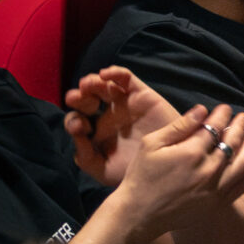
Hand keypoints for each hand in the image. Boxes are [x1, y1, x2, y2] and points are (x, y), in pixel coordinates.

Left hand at [63, 66, 187, 185]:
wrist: (170, 166)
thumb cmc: (137, 171)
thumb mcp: (103, 171)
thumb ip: (85, 157)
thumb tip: (77, 132)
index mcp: (97, 134)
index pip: (77, 120)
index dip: (73, 121)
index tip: (80, 127)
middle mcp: (109, 117)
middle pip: (87, 100)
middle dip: (78, 97)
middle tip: (75, 98)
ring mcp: (125, 104)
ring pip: (104, 85)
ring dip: (91, 82)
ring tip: (88, 85)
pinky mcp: (141, 95)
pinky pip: (126, 78)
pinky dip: (115, 73)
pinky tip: (105, 75)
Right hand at [105, 104, 243, 243]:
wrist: (140, 214)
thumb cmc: (142, 176)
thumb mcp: (152, 145)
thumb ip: (179, 126)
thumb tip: (202, 110)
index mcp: (191, 153)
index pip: (215, 127)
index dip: (222, 115)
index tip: (226, 108)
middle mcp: (208, 170)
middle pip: (233, 142)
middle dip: (240, 126)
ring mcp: (216, 189)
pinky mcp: (219, 203)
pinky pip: (243, 184)